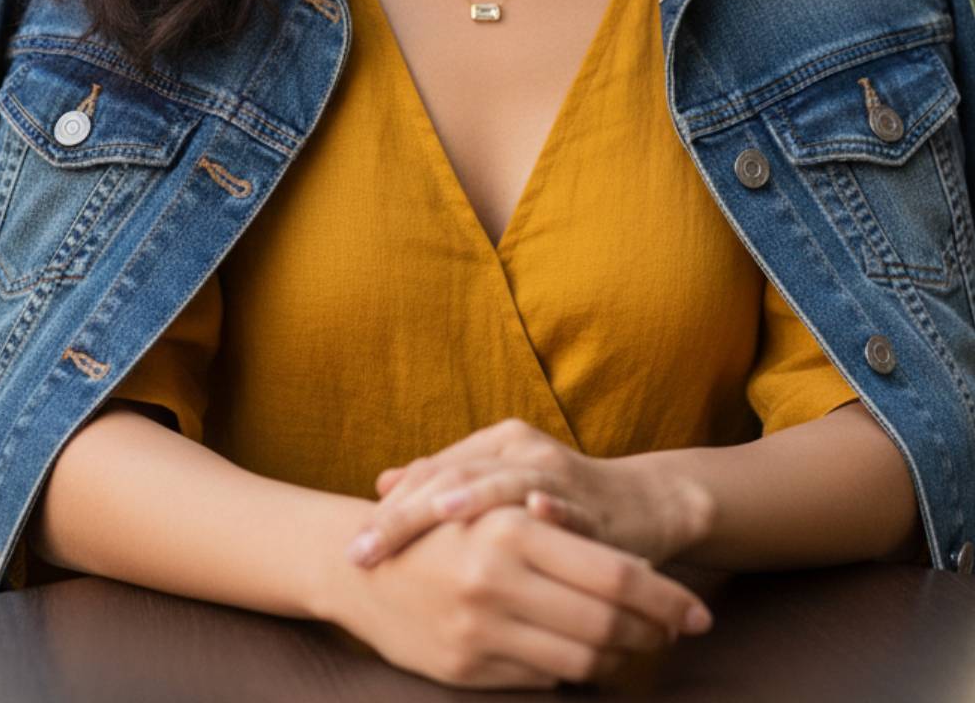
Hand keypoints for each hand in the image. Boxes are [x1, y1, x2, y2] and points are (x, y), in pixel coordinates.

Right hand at [326, 503, 714, 689]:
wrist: (354, 562)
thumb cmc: (435, 525)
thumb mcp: (492, 509)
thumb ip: (558, 531)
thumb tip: (634, 569)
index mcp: (509, 528)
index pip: (613, 574)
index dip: (665, 598)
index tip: (698, 611)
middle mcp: (497, 580)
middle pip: (607, 623)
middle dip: (653, 631)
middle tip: (675, 631)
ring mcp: (480, 629)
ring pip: (582, 660)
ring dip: (617, 656)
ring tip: (630, 643)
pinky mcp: (466, 668)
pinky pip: (542, 680)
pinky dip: (571, 671)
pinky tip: (576, 654)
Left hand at [346, 418, 715, 568]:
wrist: (641, 506)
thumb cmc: (557, 502)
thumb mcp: (496, 488)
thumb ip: (445, 482)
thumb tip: (381, 484)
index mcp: (491, 446)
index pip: (429, 472)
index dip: (390, 507)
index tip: (353, 546)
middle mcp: (518, 451)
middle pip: (452, 477)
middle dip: (406, 515)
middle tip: (364, 549)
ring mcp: (556, 473)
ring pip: (503, 484)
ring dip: (468, 498)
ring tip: (432, 513)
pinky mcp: (594, 502)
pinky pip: (572, 505)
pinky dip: (553, 508)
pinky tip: (533, 513)